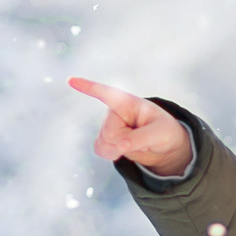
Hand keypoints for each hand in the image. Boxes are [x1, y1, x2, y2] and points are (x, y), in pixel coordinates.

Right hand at [68, 76, 193, 176]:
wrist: (162, 144)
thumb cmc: (164, 131)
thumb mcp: (160, 133)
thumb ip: (140, 138)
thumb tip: (120, 146)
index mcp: (128, 102)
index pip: (107, 94)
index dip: (89, 87)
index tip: (71, 80)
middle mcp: (114, 111)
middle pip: (110, 133)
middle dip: (126, 142)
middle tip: (142, 137)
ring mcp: (108, 125)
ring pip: (104, 143)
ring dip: (120, 149)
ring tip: (135, 142)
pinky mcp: (104, 138)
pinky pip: (99, 150)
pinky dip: (111, 154)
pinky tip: (122, 150)